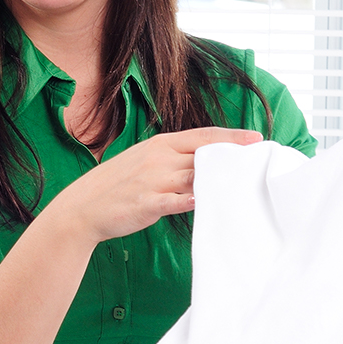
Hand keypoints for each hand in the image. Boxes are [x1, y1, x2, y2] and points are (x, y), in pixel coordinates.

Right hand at [50, 126, 263, 243]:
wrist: (83, 207)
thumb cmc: (115, 185)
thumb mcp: (142, 162)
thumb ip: (171, 160)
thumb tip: (201, 164)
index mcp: (159, 144)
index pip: (204, 136)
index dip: (233, 137)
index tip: (257, 139)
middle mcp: (159, 158)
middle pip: (206, 156)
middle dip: (234, 160)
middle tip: (259, 165)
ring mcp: (154, 181)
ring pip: (197, 177)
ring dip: (220, 182)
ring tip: (244, 186)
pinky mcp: (148, 203)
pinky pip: (177, 201)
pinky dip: (194, 201)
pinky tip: (208, 203)